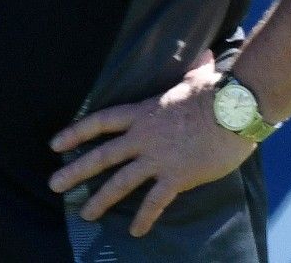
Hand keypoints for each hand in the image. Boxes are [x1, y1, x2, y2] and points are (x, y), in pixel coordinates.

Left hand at [47, 51, 256, 236]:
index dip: (75, 133)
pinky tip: (135, 231)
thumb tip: (205, 58)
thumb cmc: (218, 92)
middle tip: (54, 185)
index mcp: (142, 112)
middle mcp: (143, 137)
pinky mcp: (178, 176)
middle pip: (101, 156)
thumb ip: (192, 72)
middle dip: (75, 172)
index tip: (55, 145)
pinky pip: (156, 201)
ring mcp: (158, 158)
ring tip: (85, 215)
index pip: (99, 122)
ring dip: (101, 200)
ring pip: (121, 182)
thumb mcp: (196, 79)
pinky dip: (144, 217)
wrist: (236, 110)